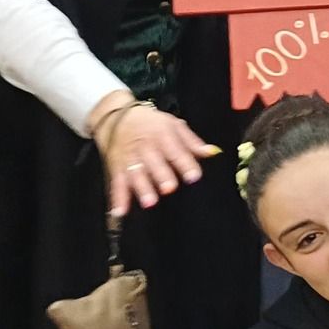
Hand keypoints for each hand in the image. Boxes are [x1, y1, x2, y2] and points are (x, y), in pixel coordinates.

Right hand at [90, 91, 214, 216]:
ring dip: (142, 188)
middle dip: (162, 175)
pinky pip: (117, 184)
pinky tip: (121, 211)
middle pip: (154, 162)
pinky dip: (118, 198)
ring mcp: (130, 159)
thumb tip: (212, 152)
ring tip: (149, 202)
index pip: (176, 150)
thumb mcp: (173, 125)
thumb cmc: (151, 124)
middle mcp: (146, 148)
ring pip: (136, 174)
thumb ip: (192, 141)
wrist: (116, 117)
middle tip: (169, 188)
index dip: (185, 163)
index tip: (194, 176)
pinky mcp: (116, 168)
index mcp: (162, 136)